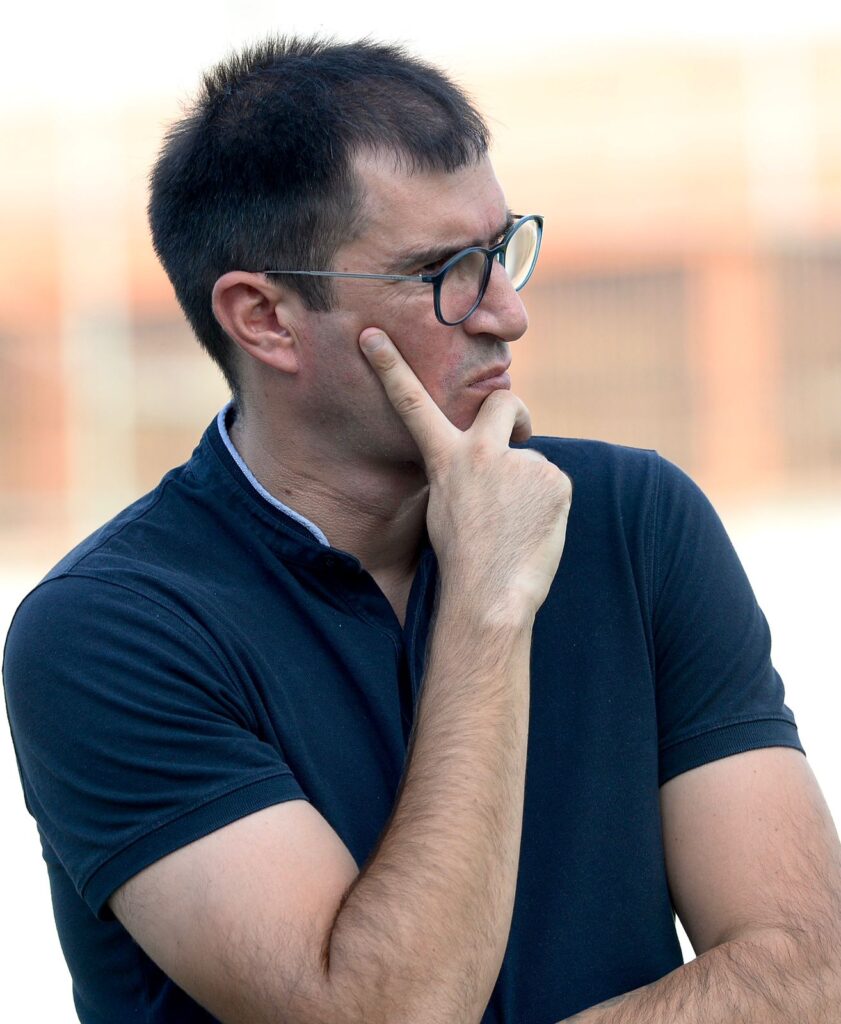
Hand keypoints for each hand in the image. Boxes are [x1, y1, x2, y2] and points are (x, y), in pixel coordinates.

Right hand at [359, 329, 571, 620]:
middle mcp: (482, 452)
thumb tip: (492, 461)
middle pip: (503, 402)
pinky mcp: (555, 480)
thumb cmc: (462, 560)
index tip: (371, 335)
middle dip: (515, 412)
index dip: (389, 366)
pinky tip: (535, 530)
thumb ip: (463, 472)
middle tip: (520, 433)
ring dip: (530, 486)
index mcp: (445, 459)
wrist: (489, 596)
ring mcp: (521, 463)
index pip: (411, 402)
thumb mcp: (444, 506)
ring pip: (533, 462)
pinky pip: (554, 485)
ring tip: (517, 527)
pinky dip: (549, 504)